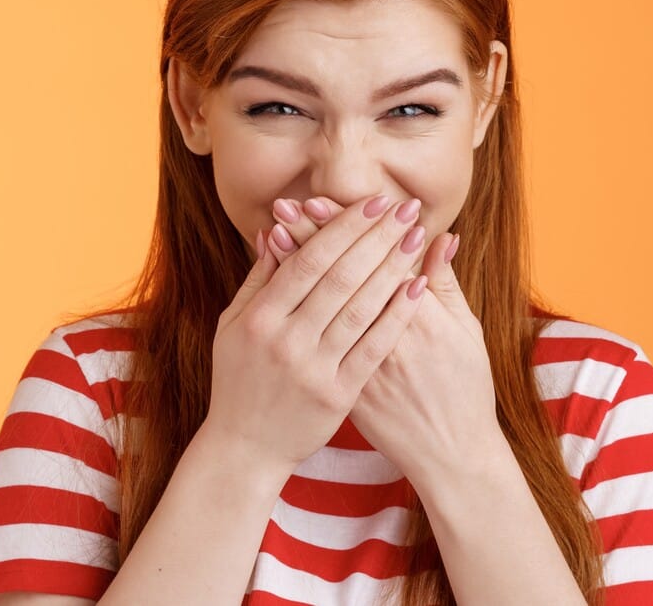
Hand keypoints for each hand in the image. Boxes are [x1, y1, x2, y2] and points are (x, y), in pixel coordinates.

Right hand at [203, 195, 429, 472]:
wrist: (244, 449)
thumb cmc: (238, 379)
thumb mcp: (233, 326)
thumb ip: (259, 279)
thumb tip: (275, 229)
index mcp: (259, 317)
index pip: (308, 259)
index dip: (344, 227)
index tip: (373, 203)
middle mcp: (286, 340)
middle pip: (340, 276)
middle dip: (376, 237)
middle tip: (406, 208)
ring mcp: (313, 369)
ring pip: (361, 307)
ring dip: (392, 267)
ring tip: (417, 237)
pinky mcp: (337, 396)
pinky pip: (374, 347)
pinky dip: (397, 314)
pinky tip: (418, 286)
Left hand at [269, 200, 505, 486]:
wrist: (449, 454)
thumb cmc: (465, 386)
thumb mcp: (464, 331)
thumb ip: (447, 283)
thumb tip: (444, 237)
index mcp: (421, 317)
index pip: (377, 259)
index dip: (349, 229)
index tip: (323, 200)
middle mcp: (385, 338)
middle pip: (342, 276)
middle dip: (315, 236)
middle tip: (290, 203)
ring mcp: (359, 365)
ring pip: (323, 305)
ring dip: (300, 266)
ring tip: (277, 229)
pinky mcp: (345, 387)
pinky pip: (315, 341)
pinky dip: (297, 311)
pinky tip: (281, 286)